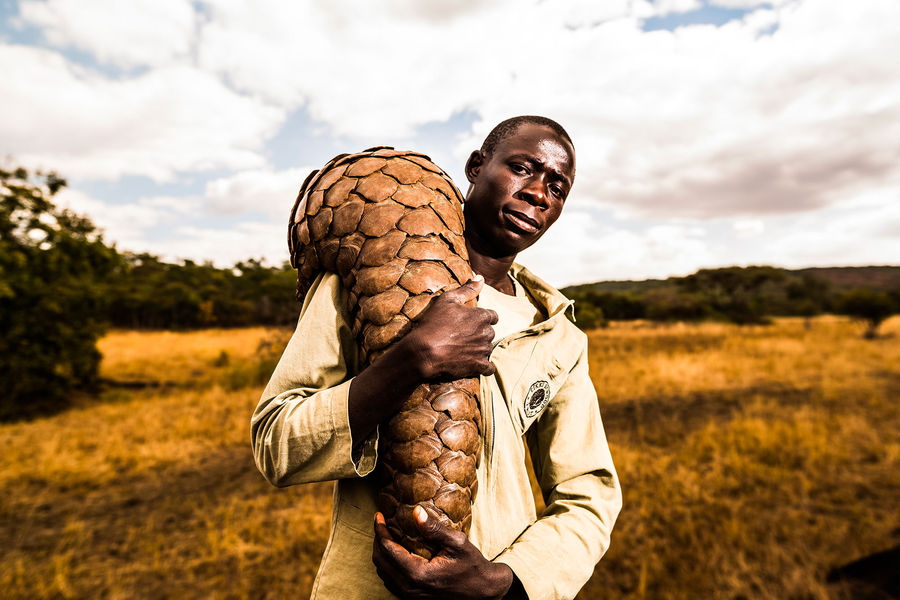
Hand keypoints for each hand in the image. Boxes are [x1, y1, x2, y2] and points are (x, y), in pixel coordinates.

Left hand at [373, 506, 513, 599]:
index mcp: (419, 574)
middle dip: (378, 540)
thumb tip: (416, 511)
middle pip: (380, 562)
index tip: (379, 516)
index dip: (380, 530)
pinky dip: (387, 565)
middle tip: (381, 523)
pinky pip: (390, 581)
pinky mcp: (413, 598)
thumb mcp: (457, 543)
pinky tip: (395, 552)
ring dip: (381, 553)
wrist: (482, 591)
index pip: (388, 550)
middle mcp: (410, 588)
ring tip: (386, 534)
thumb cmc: (472, 566)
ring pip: (383, 573)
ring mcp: (410, 596)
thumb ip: (434, 529)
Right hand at [401, 275, 498, 380]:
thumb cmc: (434, 324)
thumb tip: (481, 277)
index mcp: (482, 316)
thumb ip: (467, 289)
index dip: (483, 318)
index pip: (493, 316)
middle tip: (463, 337)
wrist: (424, 352)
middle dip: (480, 334)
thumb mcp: (447, 300)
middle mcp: (486, 333)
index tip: (473, 322)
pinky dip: (483, 367)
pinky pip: (489, 368)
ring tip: (463, 350)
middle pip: (490, 333)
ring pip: (488, 349)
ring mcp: (483, 350)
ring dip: (479, 349)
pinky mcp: (479, 366)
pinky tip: (473, 364)